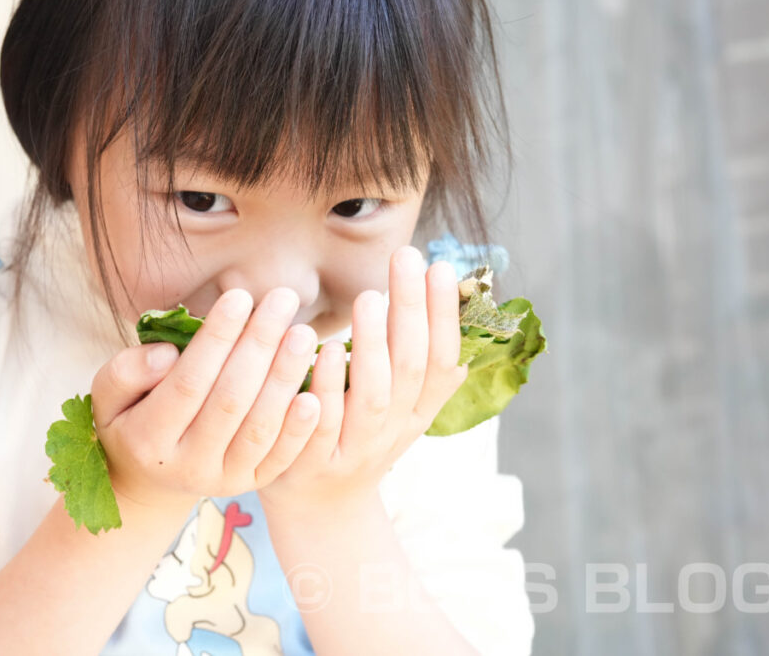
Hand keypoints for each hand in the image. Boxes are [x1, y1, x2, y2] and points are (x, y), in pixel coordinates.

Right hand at [89, 287, 321, 509]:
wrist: (150, 480)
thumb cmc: (129, 419)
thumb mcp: (107, 397)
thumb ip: (125, 372)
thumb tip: (167, 353)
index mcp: (147, 440)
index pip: (188, 382)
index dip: (216, 339)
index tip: (240, 297)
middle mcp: (187, 465)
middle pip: (230, 400)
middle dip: (260, 345)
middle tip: (283, 300)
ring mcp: (223, 479)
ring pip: (260, 427)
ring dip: (286, 378)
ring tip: (304, 334)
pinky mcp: (251, 484)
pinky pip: (281, 457)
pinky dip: (300, 427)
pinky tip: (316, 392)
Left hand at [257, 246, 467, 515]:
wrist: (321, 511)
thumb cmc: (357, 437)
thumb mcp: (397, 407)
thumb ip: (415, 362)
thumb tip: (454, 300)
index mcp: (418, 413)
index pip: (443, 360)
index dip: (445, 316)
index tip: (440, 266)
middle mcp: (394, 431)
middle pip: (412, 368)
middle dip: (412, 310)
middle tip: (405, 258)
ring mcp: (356, 449)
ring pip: (373, 396)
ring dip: (373, 344)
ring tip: (368, 297)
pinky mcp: (314, 463)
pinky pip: (323, 422)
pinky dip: (327, 385)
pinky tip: (324, 349)